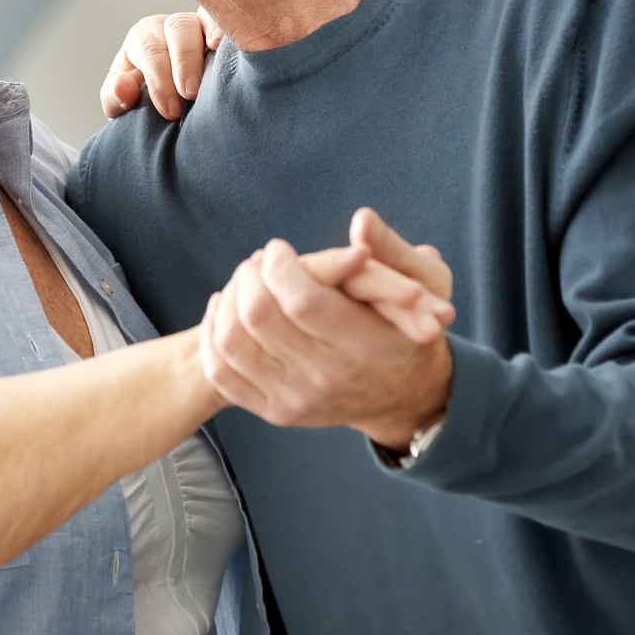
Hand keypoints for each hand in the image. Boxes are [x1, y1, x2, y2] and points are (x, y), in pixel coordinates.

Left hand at [101, 8, 222, 119]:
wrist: (168, 103)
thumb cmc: (143, 98)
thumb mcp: (122, 102)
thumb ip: (115, 97)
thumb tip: (124, 88)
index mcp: (143, 38)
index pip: (151, 52)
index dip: (160, 81)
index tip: (171, 110)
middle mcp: (170, 26)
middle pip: (179, 31)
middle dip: (184, 63)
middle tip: (190, 94)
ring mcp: (199, 25)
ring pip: (204, 21)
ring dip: (210, 43)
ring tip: (215, 73)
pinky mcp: (222, 31)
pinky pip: (224, 22)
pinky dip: (225, 30)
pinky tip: (229, 45)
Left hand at [200, 211, 455, 449]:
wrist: (403, 396)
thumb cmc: (406, 329)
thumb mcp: (420, 286)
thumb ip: (392, 252)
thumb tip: (361, 222)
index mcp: (366, 345)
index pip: (302, 300)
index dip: (280, 265)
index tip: (280, 249)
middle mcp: (329, 378)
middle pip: (259, 317)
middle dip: (251, 275)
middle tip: (261, 261)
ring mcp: (297, 400)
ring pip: (231, 342)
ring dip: (228, 298)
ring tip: (245, 282)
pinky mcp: (274, 412)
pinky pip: (221, 372)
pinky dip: (214, 332)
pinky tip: (226, 309)